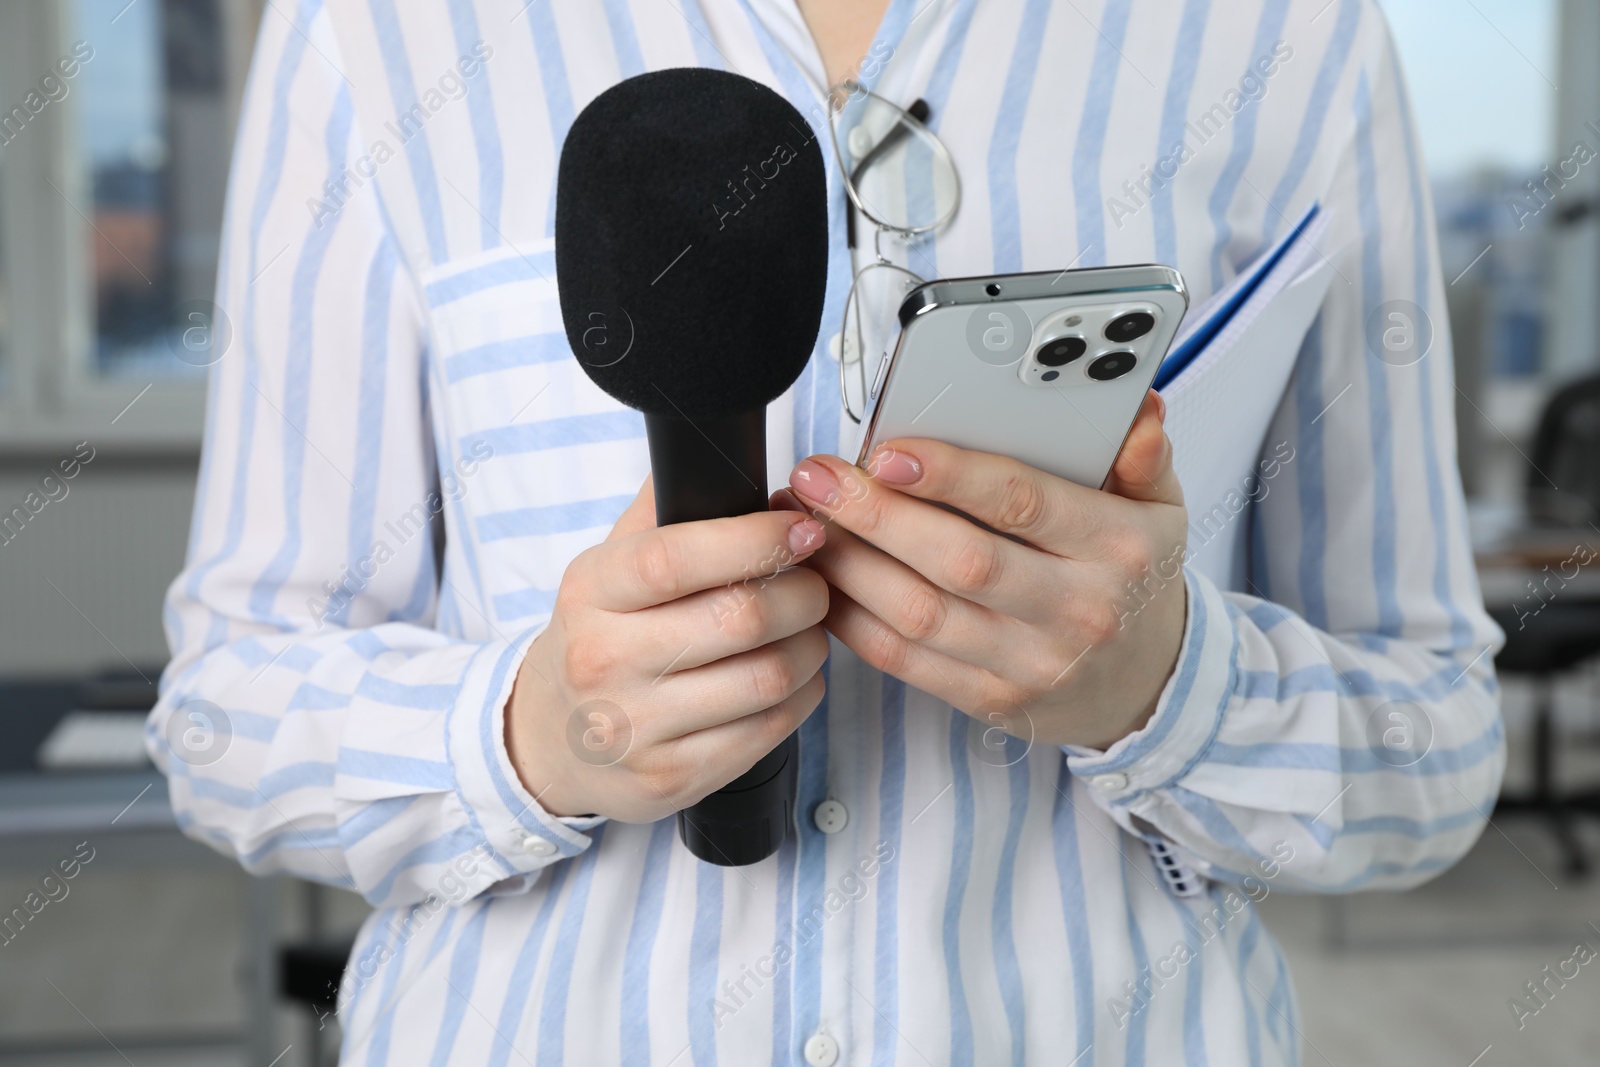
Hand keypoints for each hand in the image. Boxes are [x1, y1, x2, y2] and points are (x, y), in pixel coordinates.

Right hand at [505, 478, 829, 820]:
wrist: (552, 737)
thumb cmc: (602, 636)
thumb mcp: (609, 565)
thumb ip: (663, 510)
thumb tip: (719, 448)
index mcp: (592, 592)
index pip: (676, 558)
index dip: (754, 539)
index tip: (803, 527)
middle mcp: (604, 660)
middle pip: (739, 619)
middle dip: (803, 594)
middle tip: (817, 583)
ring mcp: (636, 727)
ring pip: (765, 678)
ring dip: (810, 648)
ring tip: (809, 631)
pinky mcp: (670, 777)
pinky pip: (767, 732)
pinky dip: (801, 698)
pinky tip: (794, 679)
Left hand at [780, 390, 1185, 750]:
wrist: (1148, 683)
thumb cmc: (1134, 578)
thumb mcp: (1159, 510)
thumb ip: (1142, 456)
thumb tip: (1137, 408)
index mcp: (1115, 547)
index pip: (1023, 503)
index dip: (950, 475)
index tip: (888, 452)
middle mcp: (1076, 609)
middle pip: (959, 560)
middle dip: (876, 515)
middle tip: (819, 478)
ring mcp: (1030, 662)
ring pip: (920, 612)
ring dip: (851, 565)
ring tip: (806, 523)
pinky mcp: (989, 700)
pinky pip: (905, 659)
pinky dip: (854, 619)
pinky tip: (824, 580)